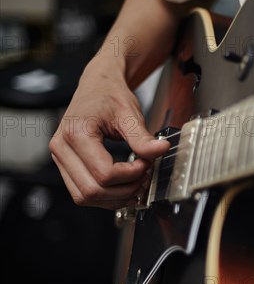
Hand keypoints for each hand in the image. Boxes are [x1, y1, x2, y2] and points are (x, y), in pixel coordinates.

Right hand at [49, 59, 169, 208]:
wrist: (97, 86)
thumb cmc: (109, 95)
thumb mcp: (129, 113)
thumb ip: (143, 137)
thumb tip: (162, 150)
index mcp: (76, 133)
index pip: (104, 173)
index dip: (131, 174)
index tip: (147, 163)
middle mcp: (61, 148)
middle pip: (92, 190)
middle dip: (124, 190)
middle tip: (144, 176)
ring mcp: (61, 159)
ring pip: (85, 197)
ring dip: (114, 197)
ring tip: (136, 182)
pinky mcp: (66, 166)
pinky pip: (83, 193)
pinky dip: (106, 196)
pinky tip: (124, 187)